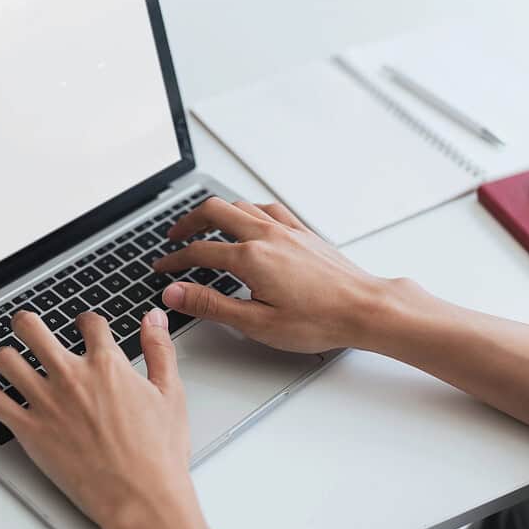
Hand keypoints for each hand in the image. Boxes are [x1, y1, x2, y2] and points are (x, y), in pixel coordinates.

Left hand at [0, 309, 194, 528]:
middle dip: (27, 322)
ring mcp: (46, 403)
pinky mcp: (28, 430)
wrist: (140, 497)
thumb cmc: (157, 453)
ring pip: (6, 360)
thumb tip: (154, 319)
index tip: (84, 325)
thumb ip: (159, 350)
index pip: (88, 323)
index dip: (86, 320)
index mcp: (106, 365)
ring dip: (6, 355)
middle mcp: (71, 377)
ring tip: (8, 357)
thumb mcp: (170, 393)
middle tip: (26, 325)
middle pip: (32, 329)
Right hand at [153, 197, 402, 353]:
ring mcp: (287, 230)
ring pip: (241, 204)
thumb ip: (211, 305)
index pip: (199, 252)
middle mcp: (267, 236)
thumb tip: (176, 293)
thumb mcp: (257, 323)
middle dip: (188, 222)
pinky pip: (268, 208)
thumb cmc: (319, 320)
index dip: (175, 260)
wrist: (365, 308)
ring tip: (204, 226)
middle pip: (215, 212)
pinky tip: (249, 219)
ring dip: (216, 212)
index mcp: (251, 258)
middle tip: (174, 237)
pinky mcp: (304, 232)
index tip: (163, 269)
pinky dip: (248, 209)